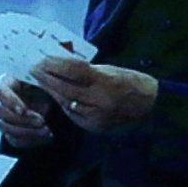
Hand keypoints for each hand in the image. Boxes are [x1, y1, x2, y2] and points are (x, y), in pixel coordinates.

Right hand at [0, 72, 56, 148]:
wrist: (43, 96)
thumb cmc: (40, 86)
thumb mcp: (41, 82)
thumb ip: (43, 86)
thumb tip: (50, 96)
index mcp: (5, 84)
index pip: (1, 92)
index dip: (11, 102)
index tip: (22, 110)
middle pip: (2, 114)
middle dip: (23, 120)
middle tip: (41, 121)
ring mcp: (2, 119)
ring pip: (7, 129)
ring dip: (27, 132)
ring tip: (46, 131)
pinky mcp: (10, 132)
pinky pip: (15, 140)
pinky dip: (30, 141)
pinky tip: (45, 137)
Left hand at [31, 56, 158, 133]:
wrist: (153, 108)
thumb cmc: (132, 83)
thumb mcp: (110, 70)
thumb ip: (85, 69)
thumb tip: (59, 61)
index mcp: (106, 82)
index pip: (72, 71)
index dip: (53, 64)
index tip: (40, 59)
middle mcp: (100, 101)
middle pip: (64, 88)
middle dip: (46, 78)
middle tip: (33, 69)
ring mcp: (97, 117)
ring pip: (65, 102)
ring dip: (51, 91)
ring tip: (40, 81)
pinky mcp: (95, 127)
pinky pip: (73, 114)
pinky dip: (63, 104)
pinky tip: (55, 96)